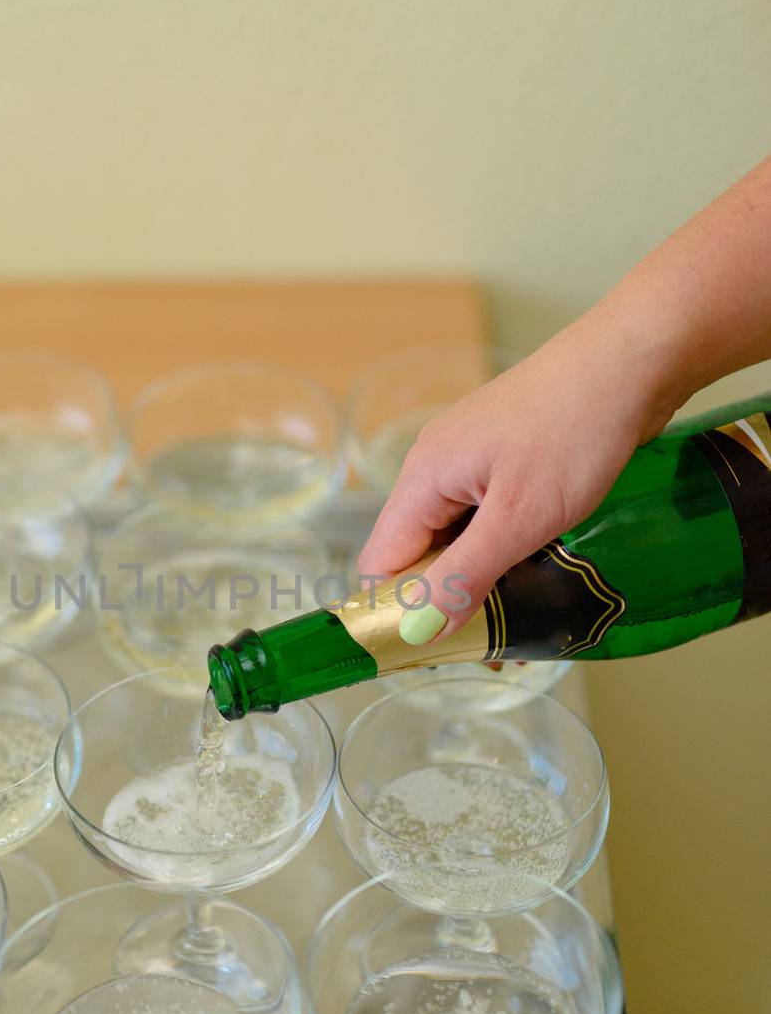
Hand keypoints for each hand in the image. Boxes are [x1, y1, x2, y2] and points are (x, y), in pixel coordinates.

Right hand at [357, 321, 674, 641]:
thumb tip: (418, 629)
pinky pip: (488, 516)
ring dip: (482, 577)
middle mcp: (436, 467)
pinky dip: (505, 548)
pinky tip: (540, 570)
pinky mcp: (507, 457)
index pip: (380, 563)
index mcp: (422, 478)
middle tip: (495, 642)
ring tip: (526, 616)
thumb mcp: (519, 518)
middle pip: (417, 553)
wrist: (632, 361)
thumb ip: (465, 575)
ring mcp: (471, 459)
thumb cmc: (574, 429)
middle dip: (447, 601)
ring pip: (456, 536)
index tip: (435, 652)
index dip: (397, 611)